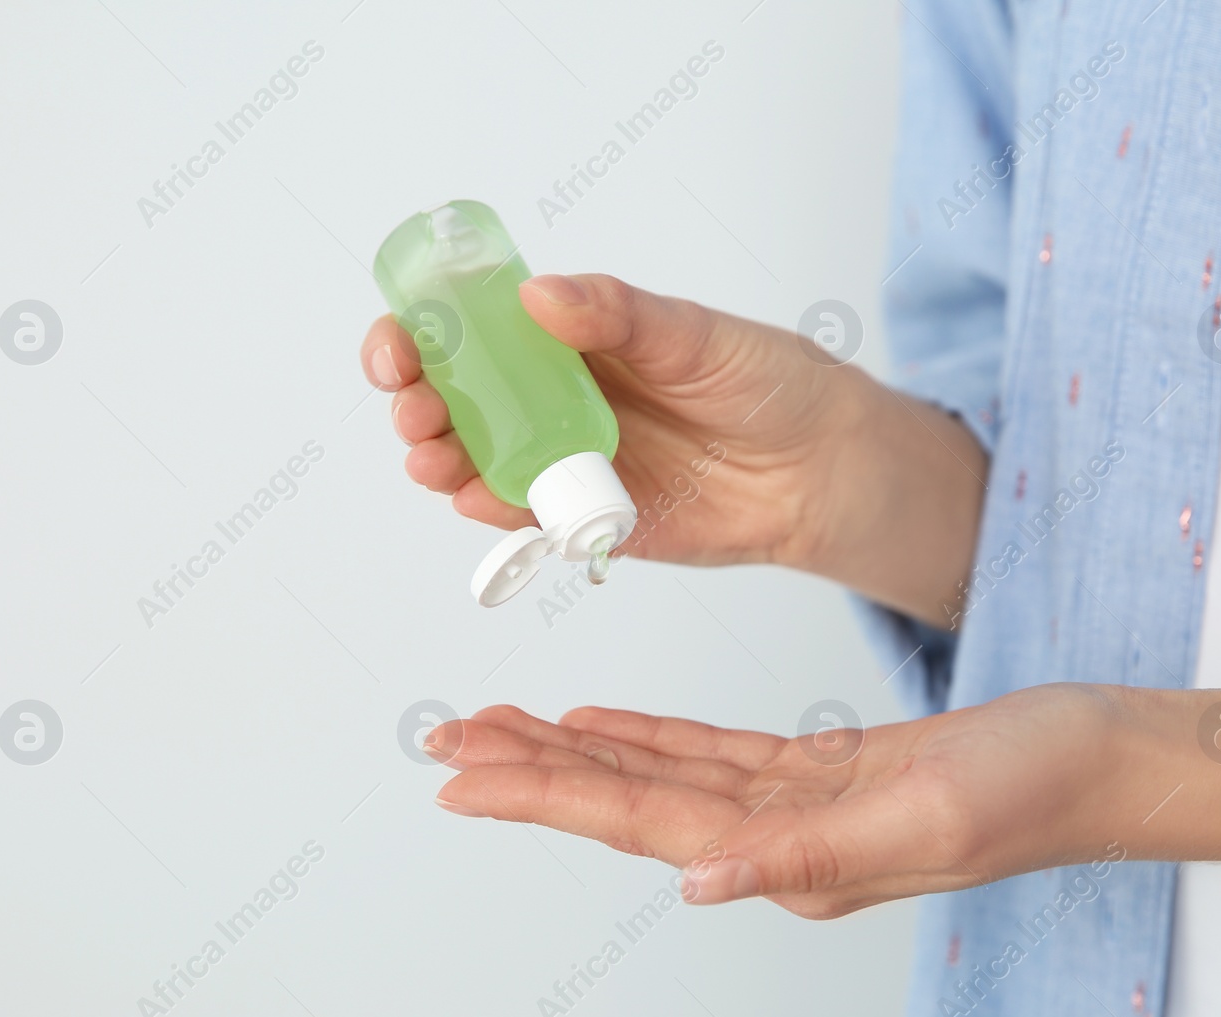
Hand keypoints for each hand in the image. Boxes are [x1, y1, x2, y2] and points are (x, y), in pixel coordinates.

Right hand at [360, 273, 859, 567]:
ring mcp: (566, 462)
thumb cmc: (763, 382)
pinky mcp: (589, 519)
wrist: (821, 468)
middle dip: (418, 404)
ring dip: (441, 460)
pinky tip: (478, 499)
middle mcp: (553, 401)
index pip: (468, 332)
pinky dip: (495, 512)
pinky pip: (528, 519)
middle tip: (414, 408)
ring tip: (433, 457)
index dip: (418, 335)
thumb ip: (620, 315)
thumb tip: (537, 294)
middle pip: (455, 402)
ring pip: (477, 463)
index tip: (400, 342)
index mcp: (567, 342)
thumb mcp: (694, 333)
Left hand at [420, 684, 1131, 917]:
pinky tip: (600, 724)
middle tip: (446, 742)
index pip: (637, 822)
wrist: (1096, 760)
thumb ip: (804, 856)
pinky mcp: (817, 769)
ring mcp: (792, 805)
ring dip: (573, 751)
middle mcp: (773, 839)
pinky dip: (646, 737)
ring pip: (654, 773)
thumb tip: (696, 882)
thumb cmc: (1030, 794)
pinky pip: (707, 752)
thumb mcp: (921, 824)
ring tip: (499, 728)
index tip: (463, 780)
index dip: (544, 796)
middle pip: (624, 800)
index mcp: (787, 856)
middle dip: (529, 771)